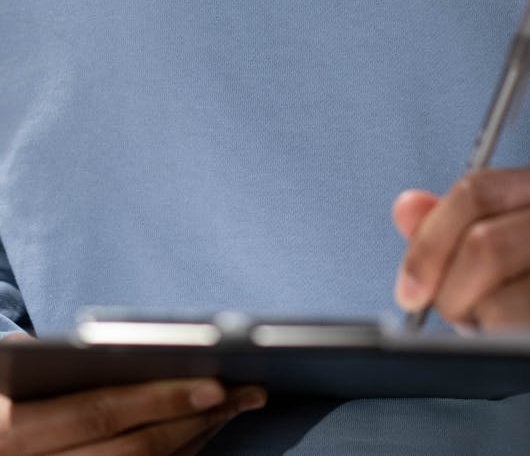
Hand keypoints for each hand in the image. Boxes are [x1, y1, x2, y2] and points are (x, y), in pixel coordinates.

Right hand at [0, 334, 266, 455]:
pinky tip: (201, 429)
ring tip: (235, 404)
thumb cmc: (2, 391)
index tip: (215, 382)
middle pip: (132, 453)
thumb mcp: (9, 368)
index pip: (99, 414)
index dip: (160, 399)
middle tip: (243, 393)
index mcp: (9, 429)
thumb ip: (57, 360)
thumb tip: (134, 347)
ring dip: (194, 440)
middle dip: (193, 421)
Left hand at [392, 163, 529, 414]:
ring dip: (482, 326)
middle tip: (446, 313)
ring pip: (508, 299)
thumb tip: (406, 206)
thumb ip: (452, 221)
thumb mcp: (510, 235)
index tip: (408, 287)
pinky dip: (514, 348)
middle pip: (487, 245)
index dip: (430, 242)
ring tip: (490, 326)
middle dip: (450, 290)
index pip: (477, 192)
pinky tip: (521, 343)